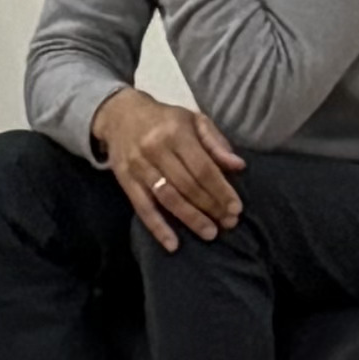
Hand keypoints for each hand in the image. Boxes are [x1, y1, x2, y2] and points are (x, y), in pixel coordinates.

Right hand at [93, 88, 241, 253]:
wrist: (119, 114)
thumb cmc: (164, 119)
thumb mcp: (193, 120)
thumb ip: (215, 142)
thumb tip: (238, 166)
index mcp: (176, 132)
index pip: (203, 168)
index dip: (221, 190)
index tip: (236, 208)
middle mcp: (156, 149)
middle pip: (187, 185)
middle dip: (210, 207)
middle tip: (228, 223)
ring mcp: (139, 167)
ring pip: (168, 199)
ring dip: (190, 218)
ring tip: (209, 233)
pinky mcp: (125, 181)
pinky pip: (143, 208)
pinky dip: (158, 228)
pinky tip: (172, 244)